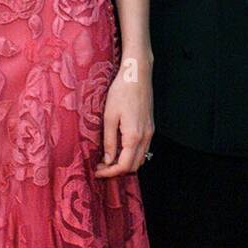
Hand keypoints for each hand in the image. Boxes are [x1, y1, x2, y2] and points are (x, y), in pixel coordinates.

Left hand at [94, 57, 152, 177]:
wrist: (137, 74)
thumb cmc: (122, 91)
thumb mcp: (109, 116)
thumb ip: (109, 141)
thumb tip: (108, 160)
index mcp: (134, 136)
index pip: (124, 166)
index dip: (110, 172)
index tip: (97, 171)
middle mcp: (145, 137)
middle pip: (135, 166)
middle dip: (117, 170)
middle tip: (101, 166)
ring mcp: (150, 132)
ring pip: (140, 158)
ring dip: (125, 163)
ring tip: (108, 158)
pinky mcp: (150, 127)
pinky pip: (143, 148)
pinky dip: (132, 154)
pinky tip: (119, 148)